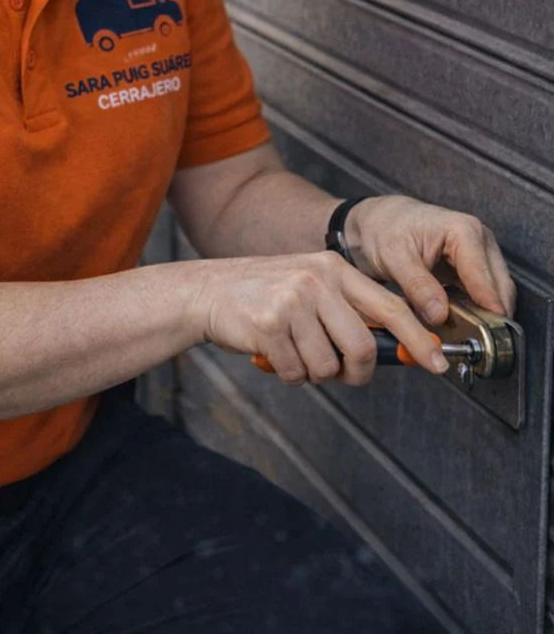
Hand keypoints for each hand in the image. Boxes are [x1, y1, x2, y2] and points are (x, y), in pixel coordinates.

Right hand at [192, 252, 451, 387]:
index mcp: (334, 268)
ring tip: (293, 351)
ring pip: (329, 366)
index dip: (418, 340)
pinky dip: (288, 374)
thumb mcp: (310, 287)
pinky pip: (298, 373)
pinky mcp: (270, 324)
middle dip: (355, 372)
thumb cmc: (263, 296)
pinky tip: (273, 353)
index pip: (391, 308)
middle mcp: (317, 280)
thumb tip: (397, 349)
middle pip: (364, 348)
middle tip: (339, 373)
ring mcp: (293, 300)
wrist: (206, 292)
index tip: (437, 363)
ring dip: (313, 372)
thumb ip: (348, 311)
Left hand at [345, 196, 515, 325]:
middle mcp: (478, 241)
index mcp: (463, 231)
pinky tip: (460, 326)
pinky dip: (475, 313)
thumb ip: (418, 285)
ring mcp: (478, 255)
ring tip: (466, 339)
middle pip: (499, 289)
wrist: (377, 220)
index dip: (487, 309)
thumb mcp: (394, 255)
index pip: (484, 278)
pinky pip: (482, 297)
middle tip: (475, 345)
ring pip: (494, 295)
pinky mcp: (472, 270)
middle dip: (490, 318)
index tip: (486, 336)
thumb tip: (440, 315)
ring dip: (484, 317)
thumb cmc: (384, 227)